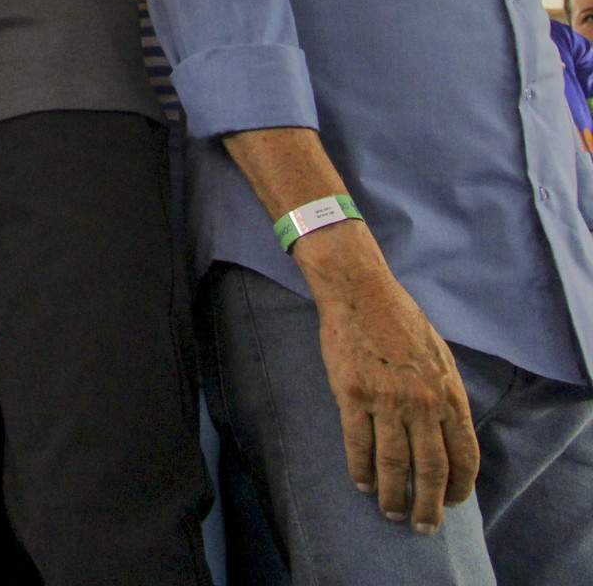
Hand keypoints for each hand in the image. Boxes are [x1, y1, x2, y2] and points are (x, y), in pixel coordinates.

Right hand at [303, 228, 479, 532]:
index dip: (459, 485)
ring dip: (393, 494)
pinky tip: (362, 483)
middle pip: (431, 467)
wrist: (359, 292)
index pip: (464, 453)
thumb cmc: (399, 320)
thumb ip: (443, 395)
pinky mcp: (352, 394)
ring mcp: (386, 399)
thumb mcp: (438, 357)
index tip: (451, 502)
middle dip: (428, 504)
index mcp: (448, 392)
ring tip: (390, 511)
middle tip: (422, 525)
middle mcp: (422, 401)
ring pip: (394, 462)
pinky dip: (361, 469)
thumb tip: (446, 433)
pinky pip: (358, 443)